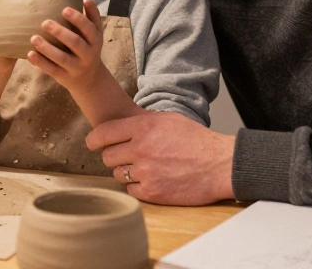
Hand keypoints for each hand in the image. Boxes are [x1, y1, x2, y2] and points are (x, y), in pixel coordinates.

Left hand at [28, 0, 106, 93]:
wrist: (90, 79)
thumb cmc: (89, 48)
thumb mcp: (96, 34)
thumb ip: (92, 17)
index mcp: (95, 41)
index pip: (89, 29)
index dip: (78, 19)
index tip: (64, 9)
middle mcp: (87, 55)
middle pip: (75, 43)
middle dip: (60, 33)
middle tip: (45, 22)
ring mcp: (76, 67)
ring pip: (62, 58)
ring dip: (47, 48)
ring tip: (34, 38)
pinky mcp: (64, 77)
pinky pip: (52, 70)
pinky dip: (41, 63)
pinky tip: (30, 54)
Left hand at [86, 112, 236, 204]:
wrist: (220, 165)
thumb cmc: (197, 141)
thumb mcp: (169, 120)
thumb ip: (142, 122)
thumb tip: (120, 126)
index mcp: (143, 127)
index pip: (103, 133)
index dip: (94, 140)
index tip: (92, 144)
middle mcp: (141, 148)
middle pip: (107, 156)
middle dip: (114, 157)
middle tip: (127, 157)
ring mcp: (145, 172)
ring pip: (117, 174)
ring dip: (125, 172)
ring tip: (144, 168)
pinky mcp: (152, 192)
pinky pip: (130, 190)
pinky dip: (137, 186)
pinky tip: (151, 180)